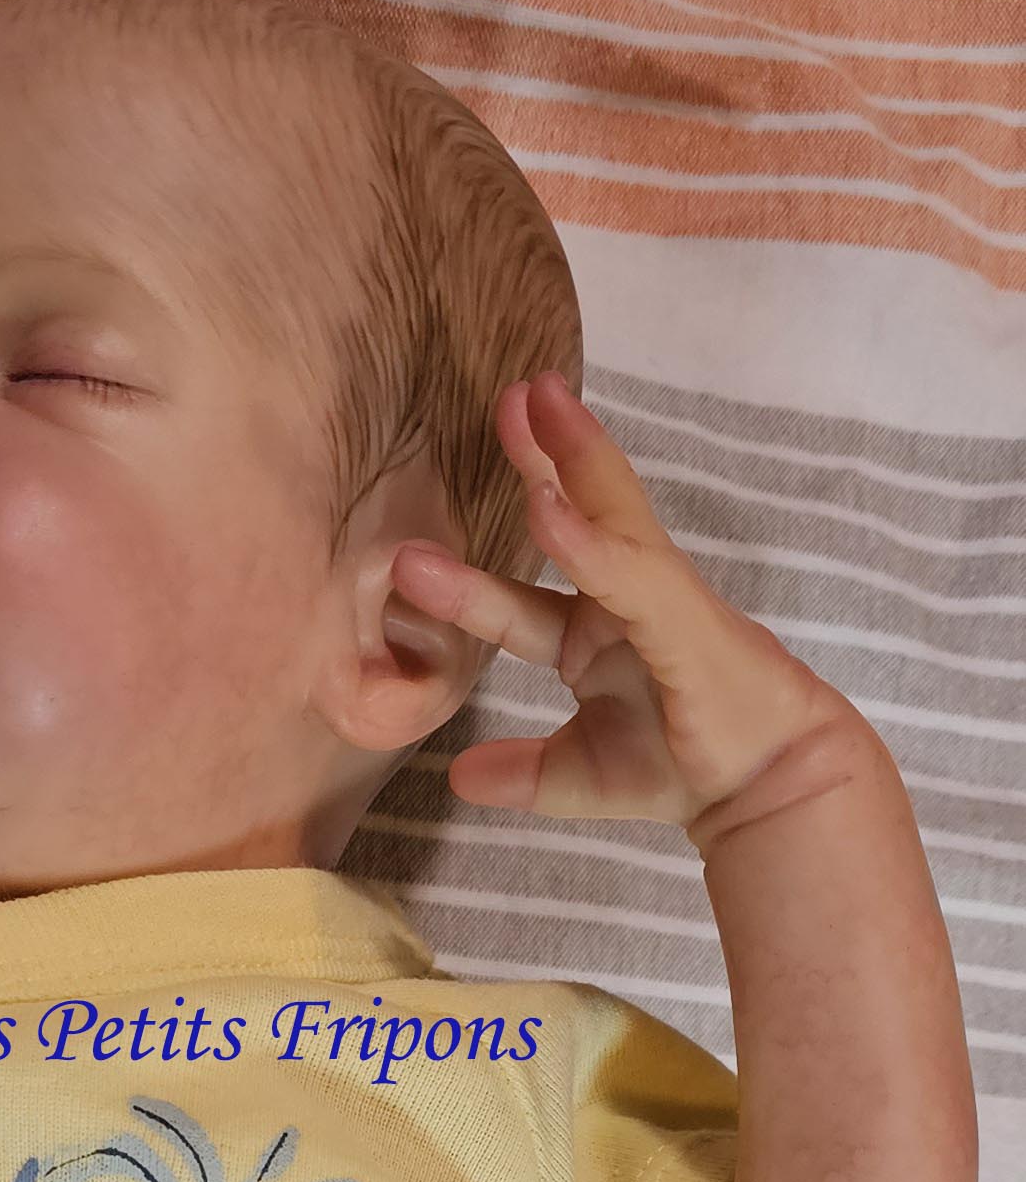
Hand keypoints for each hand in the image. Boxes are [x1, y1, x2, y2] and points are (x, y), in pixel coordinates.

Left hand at [389, 375, 859, 837]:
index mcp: (592, 638)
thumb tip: (457, 776)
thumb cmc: (687, 768)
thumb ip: (522, 772)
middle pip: (574, 517)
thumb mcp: (580, 776)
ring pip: (608, 518)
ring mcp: (655, 601)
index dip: (467, 580)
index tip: (412, 552)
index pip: (519, 602)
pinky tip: (546, 506)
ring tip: (532, 401)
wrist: (770, 785)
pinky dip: (586, 541)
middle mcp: (620, 605)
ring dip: (570, 458)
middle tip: (509, 395)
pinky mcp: (682, 616)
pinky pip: (628, 570)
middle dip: (540, 456)